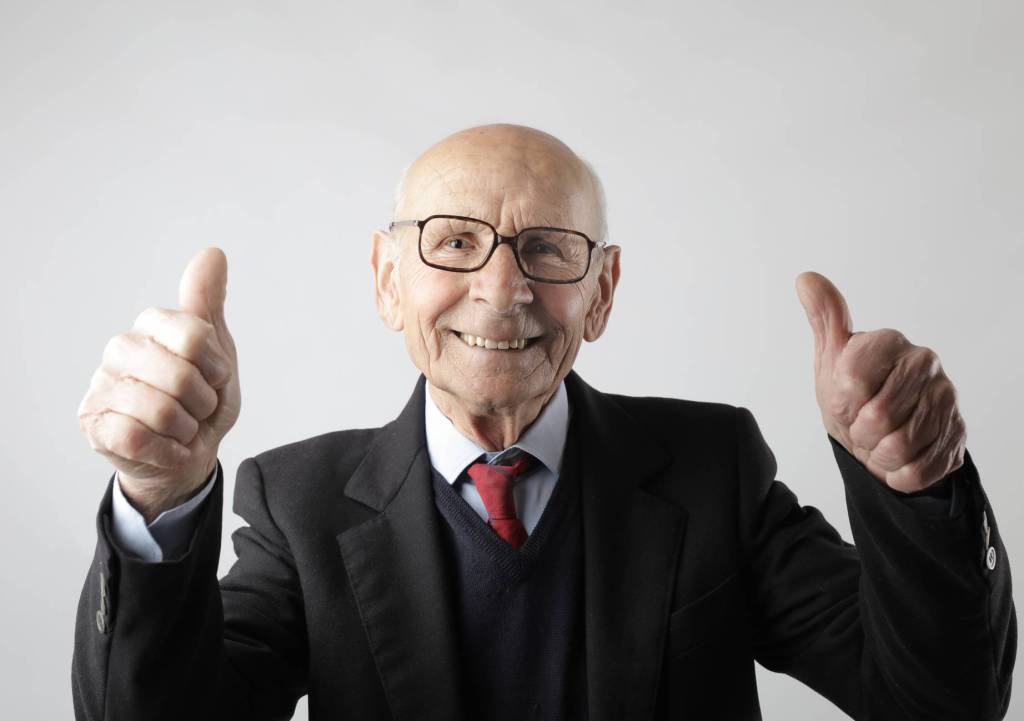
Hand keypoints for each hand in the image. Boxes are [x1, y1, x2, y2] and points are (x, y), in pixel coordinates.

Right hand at [78, 247, 240, 520]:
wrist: (189, 454)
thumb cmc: (201, 400)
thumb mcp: (217, 352)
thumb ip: (210, 304)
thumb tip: (213, 253)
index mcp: (152, 325)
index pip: (195, 336)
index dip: (216, 367)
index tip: (215, 377)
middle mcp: (120, 349)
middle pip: (180, 376)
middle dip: (203, 403)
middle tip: (197, 408)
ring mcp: (102, 386)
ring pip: (161, 411)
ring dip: (186, 429)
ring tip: (181, 427)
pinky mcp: (94, 424)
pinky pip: (139, 437)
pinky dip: (166, 449)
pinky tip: (165, 445)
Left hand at [795, 271, 964, 492]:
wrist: (881, 435)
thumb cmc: (853, 393)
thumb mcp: (831, 358)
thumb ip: (824, 319)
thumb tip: (805, 279)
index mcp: (890, 341)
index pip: (852, 380)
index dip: (841, 402)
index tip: (844, 400)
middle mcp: (924, 362)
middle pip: (877, 417)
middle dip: (859, 432)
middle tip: (861, 426)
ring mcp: (947, 398)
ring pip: (899, 446)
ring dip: (878, 454)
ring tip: (879, 441)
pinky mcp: (958, 434)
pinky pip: (919, 468)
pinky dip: (899, 473)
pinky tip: (898, 459)